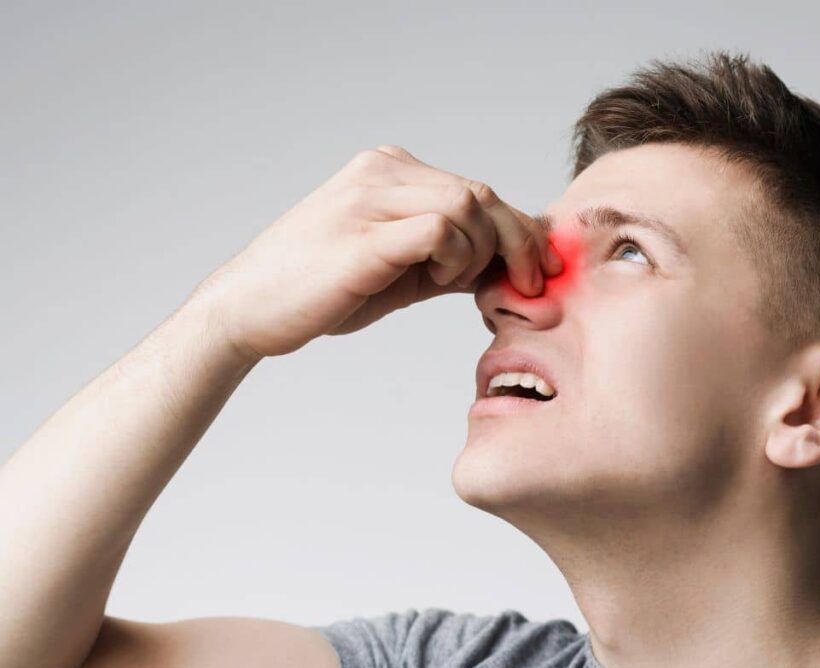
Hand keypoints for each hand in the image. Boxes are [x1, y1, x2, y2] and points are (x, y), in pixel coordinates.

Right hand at [186, 144, 559, 361]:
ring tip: (452, 283)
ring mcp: (370, 197)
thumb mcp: (400, 268)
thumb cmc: (324, 291)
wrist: (249, 309)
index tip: (537, 270)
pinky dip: (457, 257)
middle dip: (518, 242)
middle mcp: (381, 171)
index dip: (518, 230)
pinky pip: (440, 228)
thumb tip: (508, 265)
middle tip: (529, 284)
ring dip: (481, 253)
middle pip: (481, 193)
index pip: (477, 190)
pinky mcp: (364, 233)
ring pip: (468, 204)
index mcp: (389, 171)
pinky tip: (439, 281)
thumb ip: (448, 255)